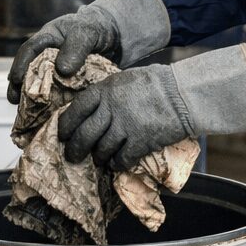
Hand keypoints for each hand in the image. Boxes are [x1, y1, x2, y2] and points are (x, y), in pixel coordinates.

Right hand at [6, 11, 119, 103]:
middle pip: (29, 72)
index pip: (29, 50)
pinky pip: (56, 96)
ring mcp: (56, 72)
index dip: (21, 64)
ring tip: (25, 113)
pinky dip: (50, 106)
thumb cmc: (97, 28)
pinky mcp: (67, 85)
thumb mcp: (88, 32)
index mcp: (48, 39)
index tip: (17, 79)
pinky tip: (46, 117)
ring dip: (31, 99)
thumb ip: (76, 47)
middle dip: (19, 87)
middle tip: (14, 100)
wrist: (115, 37)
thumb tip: (62, 70)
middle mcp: (48, 57)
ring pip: (40, 86)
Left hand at [57, 65, 192, 168]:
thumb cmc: (154, 84)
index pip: (76, 109)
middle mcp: (111, 109)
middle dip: (75, 149)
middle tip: (73, 156)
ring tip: (99, 159)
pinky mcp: (140, 142)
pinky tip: (117, 163)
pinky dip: (117, 164)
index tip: (63, 134)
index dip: (66, 124)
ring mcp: (125, 126)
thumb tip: (89, 111)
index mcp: (104, 90)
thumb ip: (105, 95)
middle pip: (84, 134)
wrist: (182, 94)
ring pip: (101, 149)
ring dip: (98, 157)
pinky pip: (121, 159)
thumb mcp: (122, 81)